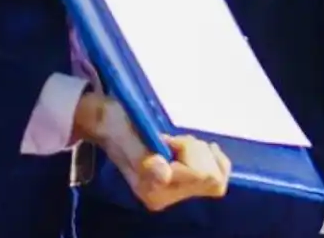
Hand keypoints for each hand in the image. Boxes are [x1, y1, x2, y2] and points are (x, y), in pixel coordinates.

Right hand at [72, 91, 231, 210]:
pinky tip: (194, 148)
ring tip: (178, 143)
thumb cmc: (115, 125)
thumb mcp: (125, 134)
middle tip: (176, 140)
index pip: (199, 175)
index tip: (168, 139)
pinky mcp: (182, 185)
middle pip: (213, 180)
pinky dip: (210, 158)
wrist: (106, 124)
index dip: (189, 150)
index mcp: (152, 190)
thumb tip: (164, 174)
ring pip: (217, 178)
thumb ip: (142, 154)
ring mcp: (174, 193)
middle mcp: (165, 198)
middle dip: (199, 152)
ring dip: (202, 152)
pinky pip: (215, 177)